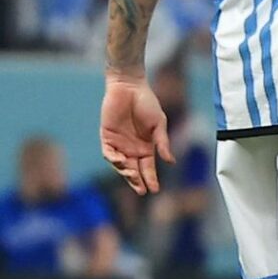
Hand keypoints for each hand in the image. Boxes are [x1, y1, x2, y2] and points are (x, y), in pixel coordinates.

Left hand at [101, 75, 173, 194]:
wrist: (129, 87)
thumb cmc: (147, 103)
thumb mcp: (159, 124)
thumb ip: (162, 142)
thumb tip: (171, 161)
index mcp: (146, 147)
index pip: (148, 167)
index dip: (151, 178)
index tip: (155, 190)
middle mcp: (132, 148)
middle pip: (134, 170)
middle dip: (137, 182)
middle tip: (142, 191)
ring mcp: (119, 144)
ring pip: (121, 165)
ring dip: (126, 172)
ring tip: (133, 176)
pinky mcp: (107, 137)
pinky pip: (109, 153)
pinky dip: (114, 159)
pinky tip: (122, 162)